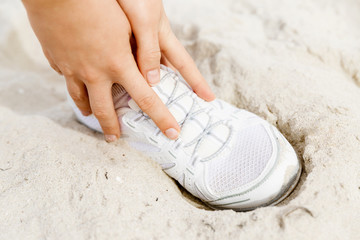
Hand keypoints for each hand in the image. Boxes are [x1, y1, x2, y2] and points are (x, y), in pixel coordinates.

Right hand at [22, 0, 181, 140]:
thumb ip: (142, 52)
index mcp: (119, 64)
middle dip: (111, 128)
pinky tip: (73, 81)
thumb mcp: (129, 26)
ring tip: (91, 116)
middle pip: (104, 110)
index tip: (172, 133)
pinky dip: (72, 83)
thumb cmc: (99, 3)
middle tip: (114, 138)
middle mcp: (95, 72)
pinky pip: (64, 77)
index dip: (162, 119)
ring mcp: (72, 68)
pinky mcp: (56, 58)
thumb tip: (151, 75)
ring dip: (88, 110)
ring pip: (80, 98)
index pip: (146, 100)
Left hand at [118, 0, 214, 100]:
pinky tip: (120, 87)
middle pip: (167, 70)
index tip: (209, 99)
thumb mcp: (143, 20)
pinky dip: (124, 76)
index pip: (184, 64)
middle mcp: (151, 40)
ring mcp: (135, 39)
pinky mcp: (117, 38)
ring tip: (150, 106)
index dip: (197, 82)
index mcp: (162, 35)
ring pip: (144, 69)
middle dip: (176, 89)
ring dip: (148, 87)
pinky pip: (124, 62)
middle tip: (180, 108)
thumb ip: (148, 49)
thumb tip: (153, 81)